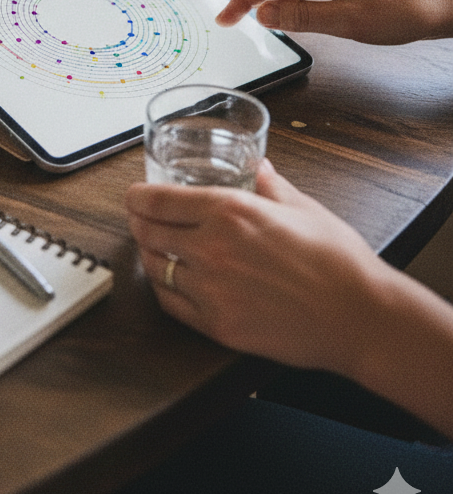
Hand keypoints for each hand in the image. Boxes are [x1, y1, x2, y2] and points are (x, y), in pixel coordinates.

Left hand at [126, 160, 390, 371]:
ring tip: (157, 249)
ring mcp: (211, 291)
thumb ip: (269, 184)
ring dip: (151, 256)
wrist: (359, 317)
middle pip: (148, 233)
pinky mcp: (218, 326)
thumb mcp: (302, 206)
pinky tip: (172, 282)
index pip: (158, 201)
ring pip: (155, 268)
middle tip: (142, 219)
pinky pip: (171, 304)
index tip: (134, 196)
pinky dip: (164, 289)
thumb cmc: (337, 261)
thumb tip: (258, 166)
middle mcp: (212, 249)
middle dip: (140, 223)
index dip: (138, 197)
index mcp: (230, 211)